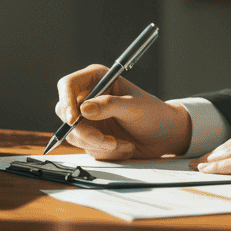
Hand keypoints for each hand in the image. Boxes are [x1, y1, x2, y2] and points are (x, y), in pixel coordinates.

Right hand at [54, 65, 190, 159]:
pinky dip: (106, 151)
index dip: (66, 101)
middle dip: (85, 131)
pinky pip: (87, 148)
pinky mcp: (92, 137)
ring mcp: (89, 119)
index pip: (68, 85)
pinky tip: (124, 146)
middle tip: (106, 140)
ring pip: (75, 135)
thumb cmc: (153, 113)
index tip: (74, 119)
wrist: (164, 136)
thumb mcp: (134, 106)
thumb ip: (109, 105)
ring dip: (99, 144)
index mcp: (97, 79)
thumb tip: (84, 109)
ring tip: (122, 144)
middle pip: (65, 113)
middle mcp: (89, 98)